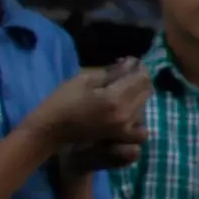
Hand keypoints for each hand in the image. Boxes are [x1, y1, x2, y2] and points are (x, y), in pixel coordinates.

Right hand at [26, 62, 151, 158]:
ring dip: (138, 93)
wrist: (51, 129)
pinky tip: (126, 109)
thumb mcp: (85, 79)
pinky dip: (138, 115)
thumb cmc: (62, 101)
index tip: (128, 62)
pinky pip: (141, 125)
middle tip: (124, 72)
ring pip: (144, 104)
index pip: (142, 78)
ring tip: (122, 88)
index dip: (139, 67)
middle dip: (139, 78)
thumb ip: (113, 72)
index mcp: (115, 99)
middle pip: (147, 91)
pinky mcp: (121, 135)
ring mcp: (126, 127)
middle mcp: (126, 114)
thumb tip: (131, 63)